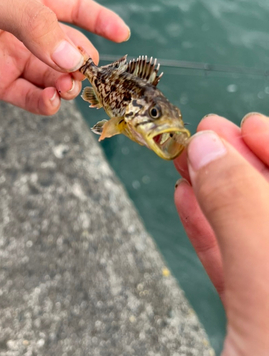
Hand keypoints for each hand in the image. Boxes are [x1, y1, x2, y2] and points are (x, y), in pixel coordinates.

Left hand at [0, 0, 129, 113]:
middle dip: (83, 62)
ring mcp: (11, 58)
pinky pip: (30, 97)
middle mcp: (24, 30)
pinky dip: (46, 103)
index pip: (73, 8)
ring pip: (53, 77)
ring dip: (67, 85)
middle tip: (85, 74)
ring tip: (65, 88)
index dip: (100, 20)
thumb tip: (73, 58)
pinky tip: (50, 102)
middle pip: (68, 49)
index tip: (124, 35)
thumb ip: (33, 24)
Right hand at [174, 113, 268, 355]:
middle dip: (237, 163)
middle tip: (204, 135)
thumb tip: (210, 150)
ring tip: (186, 161)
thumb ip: (241, 211)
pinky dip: (206, 229)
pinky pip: (233, 262)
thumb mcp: (268, 287)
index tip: (242, 124)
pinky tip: (187, 202)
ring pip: (249, 229)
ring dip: (214, 191)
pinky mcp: (255, 322)